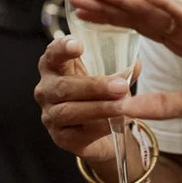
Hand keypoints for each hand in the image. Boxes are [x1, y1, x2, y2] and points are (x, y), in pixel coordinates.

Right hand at [34, 36, 135, 161]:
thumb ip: (121, 70)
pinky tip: (113, 124)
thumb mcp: (109, 77)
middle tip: (120, 87)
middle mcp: (46, 89)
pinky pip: (77, 132)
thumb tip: (135, 64)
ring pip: (70, 110)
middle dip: (95, 86)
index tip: (78, 46)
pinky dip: (98, 127)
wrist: (99, 130)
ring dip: (99, 108)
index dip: (63, 48)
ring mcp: (50, 114)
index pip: (53, 53)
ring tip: (122, 106)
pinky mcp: (59, 136)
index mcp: (55, 66)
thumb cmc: (99, 94)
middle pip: (64, 86)